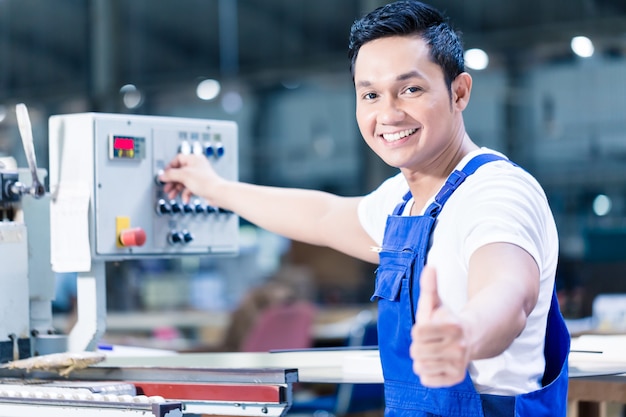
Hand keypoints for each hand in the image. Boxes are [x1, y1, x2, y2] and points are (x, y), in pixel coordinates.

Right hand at [159, 153, 224, 203]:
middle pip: (179, 172)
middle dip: (172, 182)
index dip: (170, 167)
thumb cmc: (205, 182)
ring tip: (171, 196)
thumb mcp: (184, 176)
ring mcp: (198, 176)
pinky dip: (186, 194)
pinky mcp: (201, 185)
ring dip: (176, 189)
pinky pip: (189, 188)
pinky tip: (185, 199)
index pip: (177, 159)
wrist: (218, 193)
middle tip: (166, 188)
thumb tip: (162, 176)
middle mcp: (196, 166)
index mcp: (193, 159)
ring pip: (183, 181)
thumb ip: (171, 175)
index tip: (165, 175)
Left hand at [409, 265, 470, 386]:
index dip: (418, 330)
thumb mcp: (435, 302)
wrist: (467, 339)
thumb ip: (430, 285)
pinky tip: (435, 363)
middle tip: (428, 342)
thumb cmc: (444, 320)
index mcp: (453, 326)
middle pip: (417, 351)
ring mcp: (459, 364)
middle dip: (417, 345)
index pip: (418, 332)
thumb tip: (430, 266)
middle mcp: (459, 347)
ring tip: (431, 352)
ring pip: (420, 366)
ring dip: (421, 359)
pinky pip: (427, 380)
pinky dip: (426, 373)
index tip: (425, 329)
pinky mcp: (456, 378)